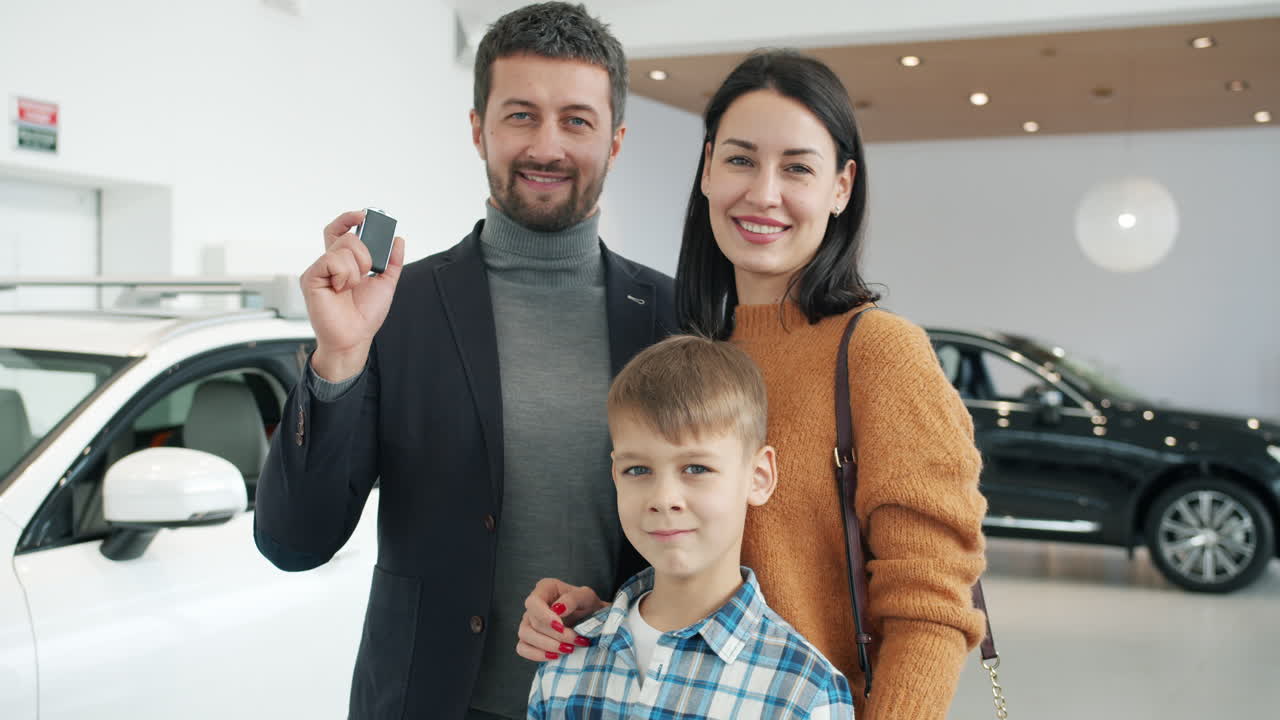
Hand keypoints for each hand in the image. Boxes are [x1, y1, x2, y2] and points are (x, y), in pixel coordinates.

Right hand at [301, 210, 405, 380]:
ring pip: (342, 248)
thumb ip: (392, 262)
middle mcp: (329, 263)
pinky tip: (341, 289)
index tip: (363, 215)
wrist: (354, 338)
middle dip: (364, 251)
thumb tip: (398, 240)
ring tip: (352, 286)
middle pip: (346, 236)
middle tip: (367, 270)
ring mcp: (319, 270)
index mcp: (344, 262)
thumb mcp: (385, 284)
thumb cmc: (364, 315)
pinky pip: (331, 261)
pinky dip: (344, 274)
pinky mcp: (311, 278)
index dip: (348, 219)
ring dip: (356, 267)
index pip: (340, 231)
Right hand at [516, 578, 608, 660]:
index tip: (561, 627)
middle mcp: (534, 605)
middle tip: (576, 640)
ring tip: (568, 649)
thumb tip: (558, 609)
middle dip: (555, 635)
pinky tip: (555, 656)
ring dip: (548, 645)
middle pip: (532, 622)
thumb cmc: (587, 605)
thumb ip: (573, 598)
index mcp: (545, 589)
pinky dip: (537, 654)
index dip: (544, 616)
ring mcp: (528, 622)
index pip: (534, 602)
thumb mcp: (587, 597)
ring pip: (525, 636)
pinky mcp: (529, 639)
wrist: (592, 621)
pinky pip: (523, 649)